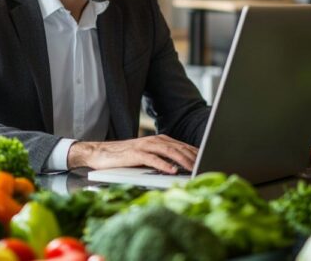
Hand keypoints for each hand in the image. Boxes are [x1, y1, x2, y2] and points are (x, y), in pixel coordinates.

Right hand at [66, 135, 197, 173]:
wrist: (101, 153)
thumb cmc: (125, 157)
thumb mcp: (148, 156)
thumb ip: (164, 158)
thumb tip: (182, 167)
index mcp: (160, 140)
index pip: (183, 146)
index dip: (196, 154)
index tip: (209, 161)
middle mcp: (154, 140)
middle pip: (179, 148)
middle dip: (194, 157)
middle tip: (205, 165)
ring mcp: (144, 146)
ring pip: (168, 151)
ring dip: (182, 160)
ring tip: (193, 168)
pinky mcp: (135, 154)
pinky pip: (152, 158)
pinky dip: (163, 164)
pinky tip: (172, 171)